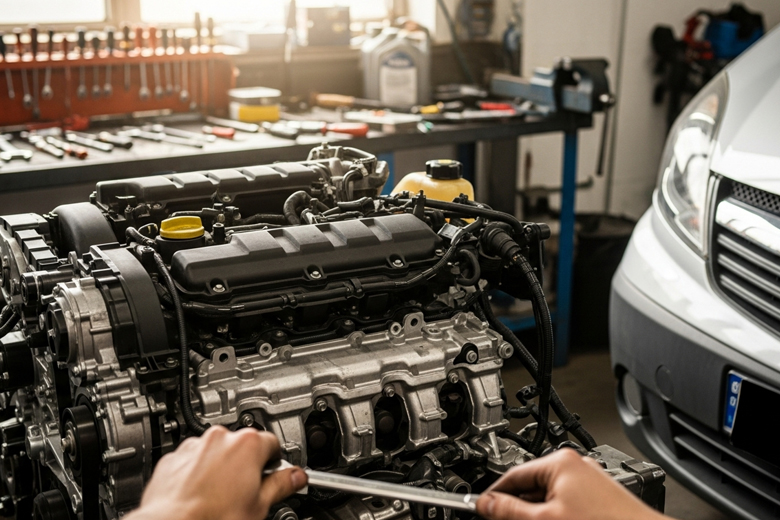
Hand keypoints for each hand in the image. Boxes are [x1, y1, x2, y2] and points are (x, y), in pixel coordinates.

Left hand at [126, 426, 306, 519]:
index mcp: (248, 444)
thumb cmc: (213, 518)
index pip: (274, 443)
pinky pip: (193, 460)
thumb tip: (296, 477)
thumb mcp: (259, 506)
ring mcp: (194, 446)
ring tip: (221, 496)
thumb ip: (280, 485)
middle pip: (244, 445)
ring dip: (221, 467)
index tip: (275, 476)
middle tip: (247, 491)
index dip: (276, 463)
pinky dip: (198, 473)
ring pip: (216, 451)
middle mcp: (220, 438)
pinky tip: (201, 495)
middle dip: (247, 465)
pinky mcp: (174, 459)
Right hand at [476, 448, 667, 519]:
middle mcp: (576, 465)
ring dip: (535, 513)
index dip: (494, 494)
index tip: (481, 508)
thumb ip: (509, 511)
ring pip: (548, 497)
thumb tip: (485, 503)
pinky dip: (554, 515)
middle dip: (516, 507)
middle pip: (530, 486)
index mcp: (561, 461)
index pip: (513, 475)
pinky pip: (566, 503)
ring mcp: (589, 482)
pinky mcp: (599, 498)